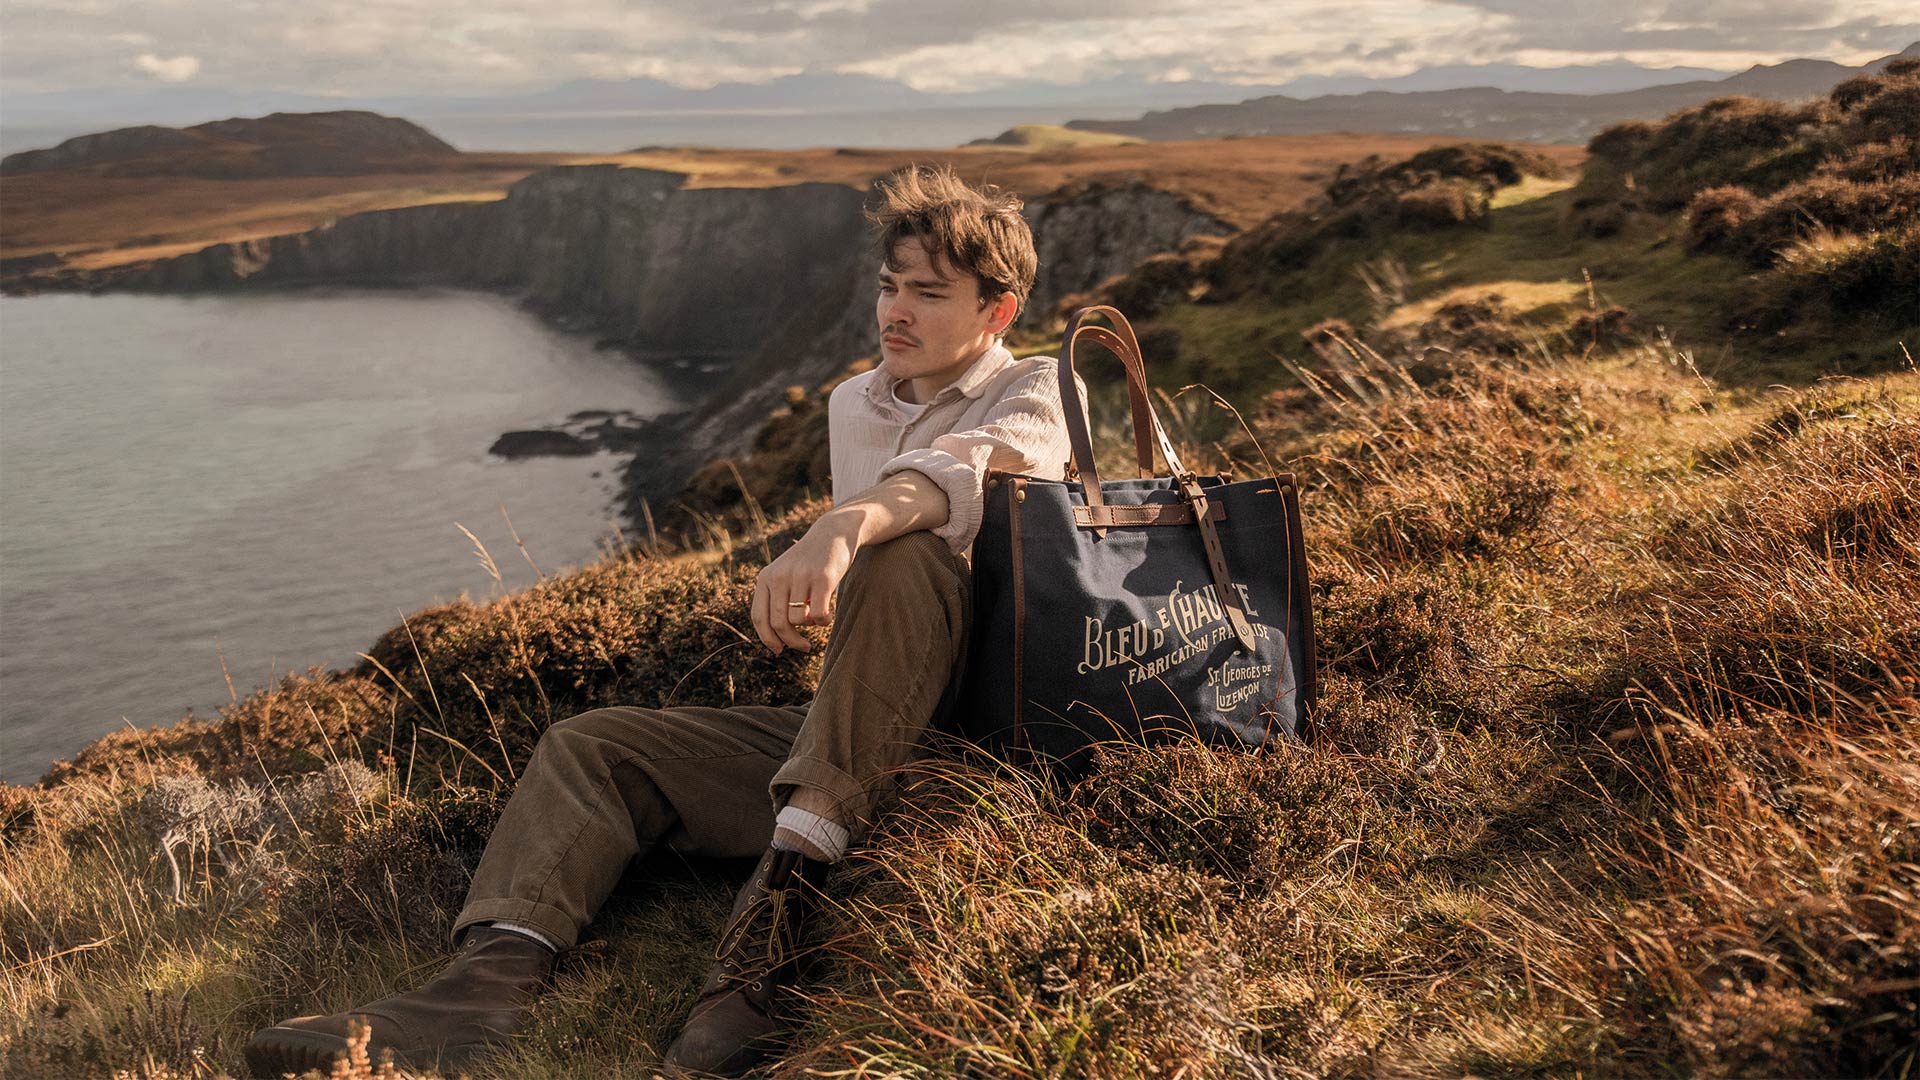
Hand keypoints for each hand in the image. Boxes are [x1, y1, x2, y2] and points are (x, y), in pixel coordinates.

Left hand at [750, 513, 859, 653]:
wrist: (833, 532)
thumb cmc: (810, 562)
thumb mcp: (786, 576)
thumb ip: (777, 601)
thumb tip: (776, 643)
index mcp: (765, 578)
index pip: (759, 618)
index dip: (767, 639)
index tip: (779, 650)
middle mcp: (779, 576)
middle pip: (778, 623)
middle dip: (791, 641)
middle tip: (804, 647)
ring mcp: (800, 576)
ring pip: (797, 620)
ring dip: (810, 625)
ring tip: (819, 616)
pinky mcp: (822, 578)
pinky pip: (818, 614)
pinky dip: (824, 621)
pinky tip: (829, 615)